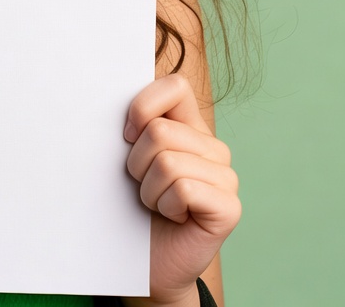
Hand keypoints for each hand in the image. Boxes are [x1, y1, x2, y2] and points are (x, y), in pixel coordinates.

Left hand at [124, 74, 240, 305]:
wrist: (145, 259)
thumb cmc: (131, 201)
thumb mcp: (128, 154)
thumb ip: (133, 123)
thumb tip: (114, 97)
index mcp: (190, 125)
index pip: (176, 85)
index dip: (143, 107)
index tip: (127, 135)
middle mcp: (213, 147)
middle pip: (160, 130)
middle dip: (137, 161)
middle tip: (143, 182)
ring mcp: (226, 177)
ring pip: (168, 161)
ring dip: (148, 188)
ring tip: (156, 202)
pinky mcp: (229, 206)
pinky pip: (183, 188)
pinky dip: (165, 205)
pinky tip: (172, 216)